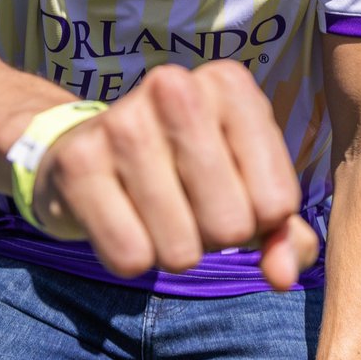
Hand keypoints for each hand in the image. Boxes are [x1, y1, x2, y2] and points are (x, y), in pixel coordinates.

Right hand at [32, 60, 318, 289]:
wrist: (86, 149)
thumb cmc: (183, 167)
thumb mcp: (245, 183)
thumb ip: (282, 231)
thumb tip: (281, 275)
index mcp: (229, 84)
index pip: (278, 202)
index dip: (259, 221)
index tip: (232, 193)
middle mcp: (176, 87)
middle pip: (231, 226)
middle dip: (215, 237)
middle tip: (190, 206)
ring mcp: (122, 122)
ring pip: (180, 250)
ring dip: (173, 251)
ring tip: (156, 211)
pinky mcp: (78, 162)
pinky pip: (130, 256)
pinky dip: (130, 257)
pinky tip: (121, 218)